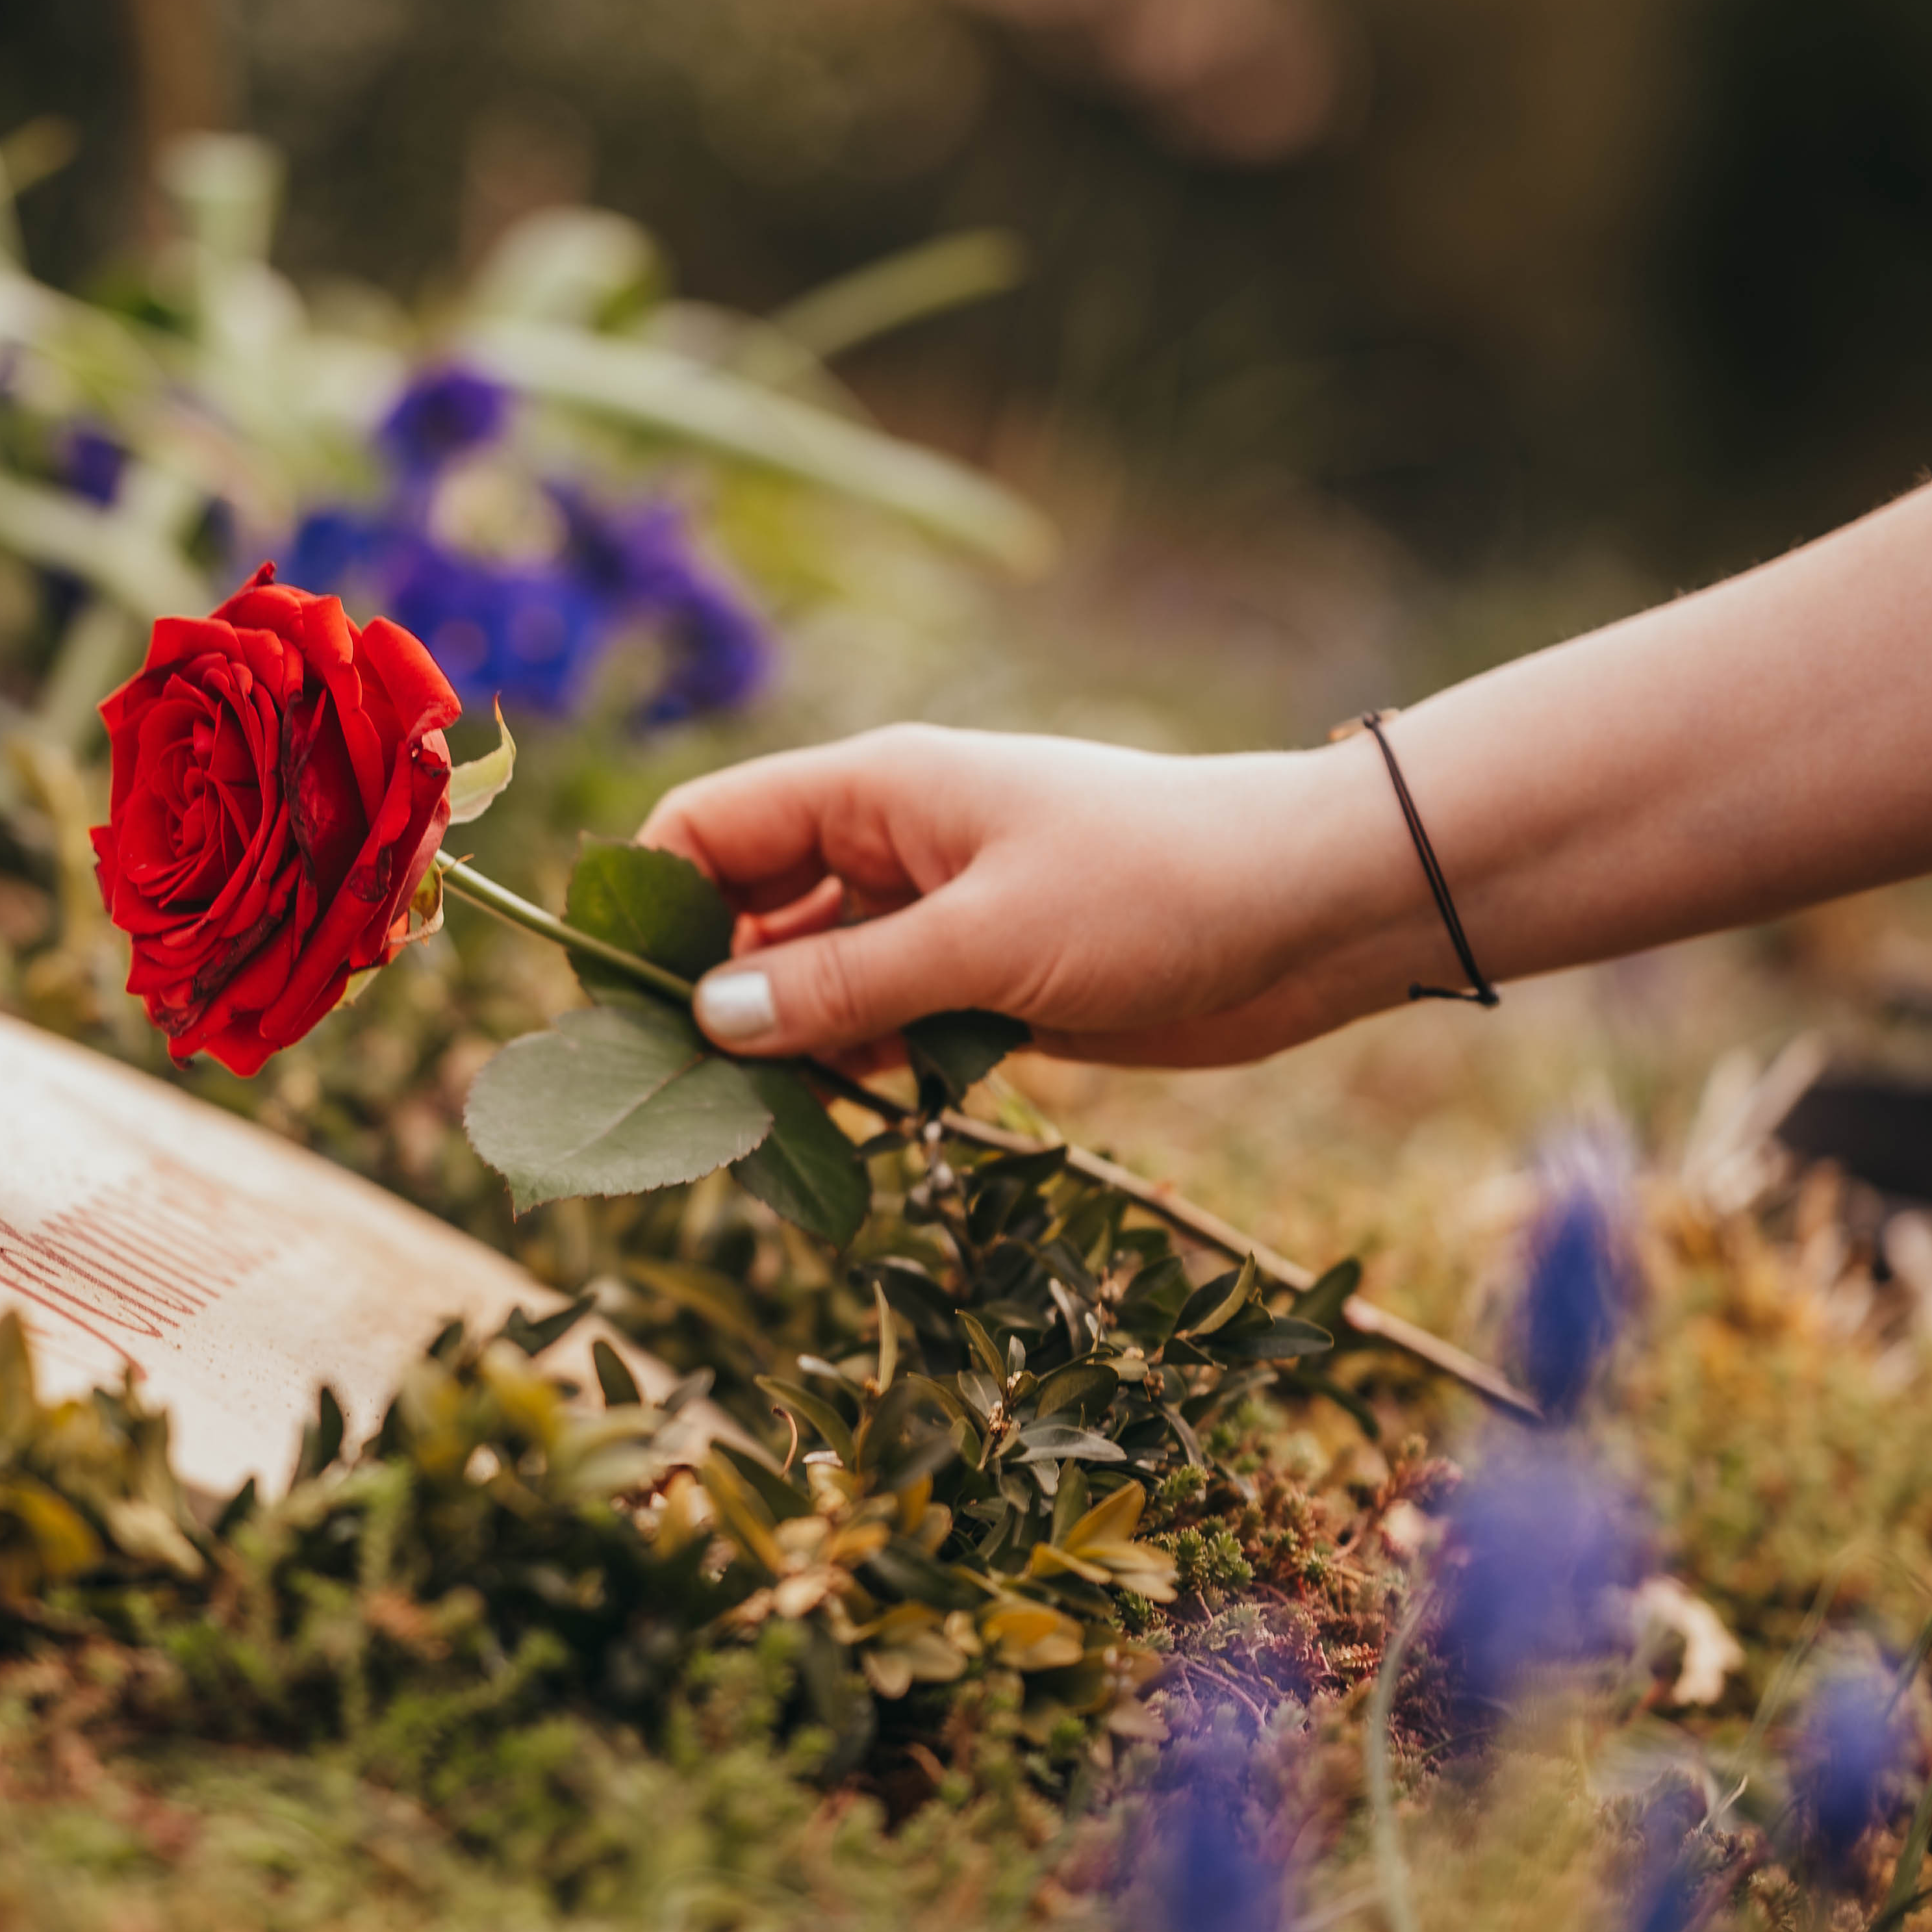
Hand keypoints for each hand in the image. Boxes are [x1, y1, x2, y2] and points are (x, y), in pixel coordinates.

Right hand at [636, 725, 1409, 1068]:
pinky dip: (846, 1075)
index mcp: (874, 793)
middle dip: (702, 999)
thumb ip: (843, 986)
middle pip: (744, 916)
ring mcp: (932, 918)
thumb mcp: (986, 940)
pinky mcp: (979, 985)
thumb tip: (707, 1020)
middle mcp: (887, 849)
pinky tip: (826, 1135)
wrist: (1314, 912)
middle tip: (669, 1104)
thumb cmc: (1158, 886)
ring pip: (807, 986)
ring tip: (741, 1138)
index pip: (709, 829)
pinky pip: (876, 1028)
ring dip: (775, 1054)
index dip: (648, 904)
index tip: (618, 1004)